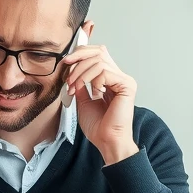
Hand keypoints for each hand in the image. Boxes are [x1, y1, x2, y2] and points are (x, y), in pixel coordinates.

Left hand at [61, 40, 138, 164]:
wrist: (106, 141)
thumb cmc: (97, 126)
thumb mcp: (82, 100)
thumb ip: (80, 83)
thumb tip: (71, 69)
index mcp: (110, 79)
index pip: (97, 54)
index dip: (81, 53)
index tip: (66, 62)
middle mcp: (119, 77)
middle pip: (98, 52)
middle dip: (78, 59)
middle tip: (67, 74)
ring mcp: (124, 80)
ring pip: (98, 61)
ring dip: (81, 74)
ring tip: (74, 88)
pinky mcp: (127, 85)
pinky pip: (104, 72)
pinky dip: (92, 80)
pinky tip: (93, 93)